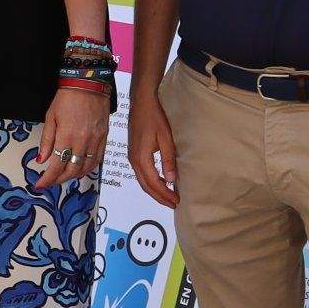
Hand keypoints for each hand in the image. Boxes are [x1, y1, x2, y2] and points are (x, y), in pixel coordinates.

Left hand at [33, 83, 112, 191]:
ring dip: (74, 176)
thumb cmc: (67, 98)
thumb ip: (47, 141)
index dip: (48, 179)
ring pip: (86, 168)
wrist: (88, 83)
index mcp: (67, 136)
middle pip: (72, 170)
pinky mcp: (104, 137)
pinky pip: (98, 159)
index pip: (57, 166)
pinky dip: (88, 168)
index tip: (40, 184)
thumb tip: (41, 160)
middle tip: (50, 181)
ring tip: (64, 176)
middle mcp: (83, 141)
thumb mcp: (50, 117)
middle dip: (59, 180)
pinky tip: (81, 169)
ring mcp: (95, 140)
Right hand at [127, 90, 177, 207]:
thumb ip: (168, 160)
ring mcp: (132, 157)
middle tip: (173, 203)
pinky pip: (141, 173)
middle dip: (159, 197)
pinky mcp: (133, 153)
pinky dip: (150, 182)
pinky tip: (160, 182)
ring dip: (155, 190)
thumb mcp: (165, 138)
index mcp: (141, 158)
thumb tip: (171, 180)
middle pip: (146, 186)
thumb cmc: (155, 118)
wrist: (141, 103)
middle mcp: (133, 160)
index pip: (153, 183)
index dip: (165, 194)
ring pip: (142, 181)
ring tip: (168, 196)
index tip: (176, 201)